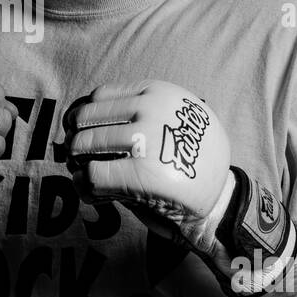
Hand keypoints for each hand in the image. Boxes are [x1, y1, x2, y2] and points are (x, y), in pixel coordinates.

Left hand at [61, 80, 295, 295]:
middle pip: (86, 119)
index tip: (79, 131)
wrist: (220, 202)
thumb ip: (140, 113)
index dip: (84, 116)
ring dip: (77, 164)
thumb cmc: (191, 163)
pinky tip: (92, 194)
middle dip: (75, 141)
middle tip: (76, 158)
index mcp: (158, 93)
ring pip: (82, 146)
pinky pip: (91, 176)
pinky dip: (84, 187)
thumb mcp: (175, 121)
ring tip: (83, 177)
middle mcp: (152, 110)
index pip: (100, 96)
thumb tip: (77, 118)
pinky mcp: (141, 174)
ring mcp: (146, 140)